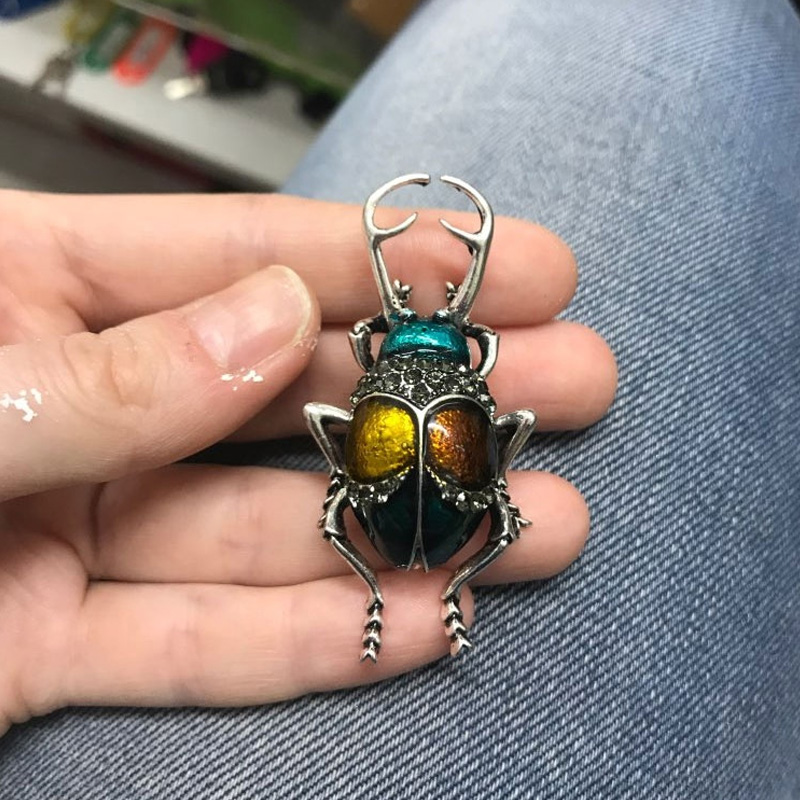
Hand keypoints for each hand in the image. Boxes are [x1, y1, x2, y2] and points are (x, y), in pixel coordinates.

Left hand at [0, 190, 615, 732]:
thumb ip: (109, 374)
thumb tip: (280, 317)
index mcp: (25, 294)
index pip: (237, 258)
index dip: (379, 259)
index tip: (511, 266)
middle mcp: (70, 406)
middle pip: (284, 391)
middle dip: (433, 393)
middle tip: (571, 385)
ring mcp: (64, 530)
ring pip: (260, 531)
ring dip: (403, 529)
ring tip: (544, 520)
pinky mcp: (49, 648)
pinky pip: (195, 644)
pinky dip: (308, 639)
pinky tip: (429, 617)